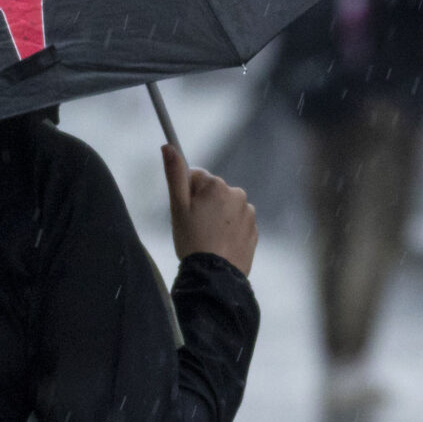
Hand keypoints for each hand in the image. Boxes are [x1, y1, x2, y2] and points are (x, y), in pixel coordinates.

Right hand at [163, 144, 257, 276]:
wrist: (215, 275)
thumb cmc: (192, 240)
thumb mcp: (177, 206)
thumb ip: (174, 174)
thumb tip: (168, 146)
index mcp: (217, 185)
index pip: (196, 177)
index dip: (186, 194)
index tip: (185, 212)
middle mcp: (237, 194)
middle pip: (212, 191)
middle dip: (202, 205)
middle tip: (194, 226)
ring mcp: (248, 213)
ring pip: (224, 207)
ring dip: (216, 217)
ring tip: (206, 238)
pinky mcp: (253, 230)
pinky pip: (236, 223)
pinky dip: (227, 229)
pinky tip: (218, 244)